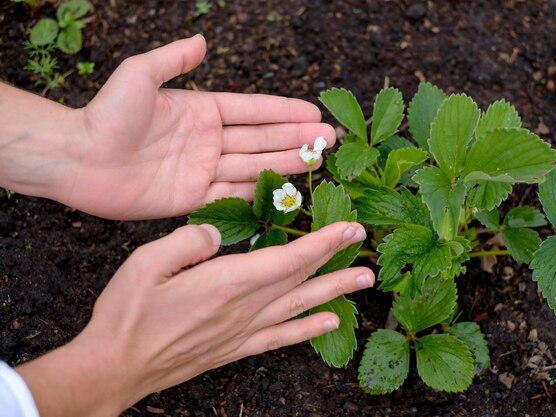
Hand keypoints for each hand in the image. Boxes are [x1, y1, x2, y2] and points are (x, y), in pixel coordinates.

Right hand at [17, 222, 372, 416]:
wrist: (114, 368)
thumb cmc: (127, 314)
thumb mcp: (146, 263)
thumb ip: (188, 242)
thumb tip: (217, 235)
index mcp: (226, 283)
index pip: (287, 258)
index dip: (322, 242)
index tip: (349, 229)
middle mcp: (243, 309)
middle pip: (299, 280)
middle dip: (334, 259)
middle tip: (364, 247)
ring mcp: (242, 332)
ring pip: (298, 307)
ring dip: (334, 292)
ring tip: (363, 282)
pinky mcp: (234, 349)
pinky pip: (280, 337)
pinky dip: (308, 329)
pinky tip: (329, 322)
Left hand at [65, 34, 334, 218]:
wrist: (78, 159)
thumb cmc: (105, 114)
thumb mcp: (140, 75)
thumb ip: (174, 60)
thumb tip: (202, 41)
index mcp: (201, 110)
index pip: (252, 110)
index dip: (283, 111)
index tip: (312, 111)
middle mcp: (207, 140)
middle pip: (261, 139)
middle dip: (296, 138)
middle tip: (329, 138)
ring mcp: (202, 169)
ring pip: (254, 166)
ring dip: (285, 163)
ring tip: (316, 159)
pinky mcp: (193, 197)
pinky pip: (232, 193)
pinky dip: (258, 190)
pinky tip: (283, 187)